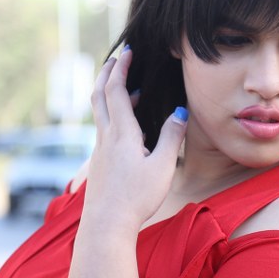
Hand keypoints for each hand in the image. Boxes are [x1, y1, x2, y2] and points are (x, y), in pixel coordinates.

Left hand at [83, 47, 186, 229]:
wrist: (106, 225)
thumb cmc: (136, 198)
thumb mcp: (162, 166)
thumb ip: (171, 137)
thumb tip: (180, 113)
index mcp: (122, 133)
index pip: (117, 90)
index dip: (121, 68)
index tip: (127, 52)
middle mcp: (106, 137)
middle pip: (99, 96)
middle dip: (106, 74)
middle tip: (115, 59)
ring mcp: (99, 151)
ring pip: (99, 113)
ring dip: (109, 95)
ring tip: (125, 90)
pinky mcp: (98, 164)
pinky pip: (102, 130)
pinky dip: (111, 117)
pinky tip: (124, 128)